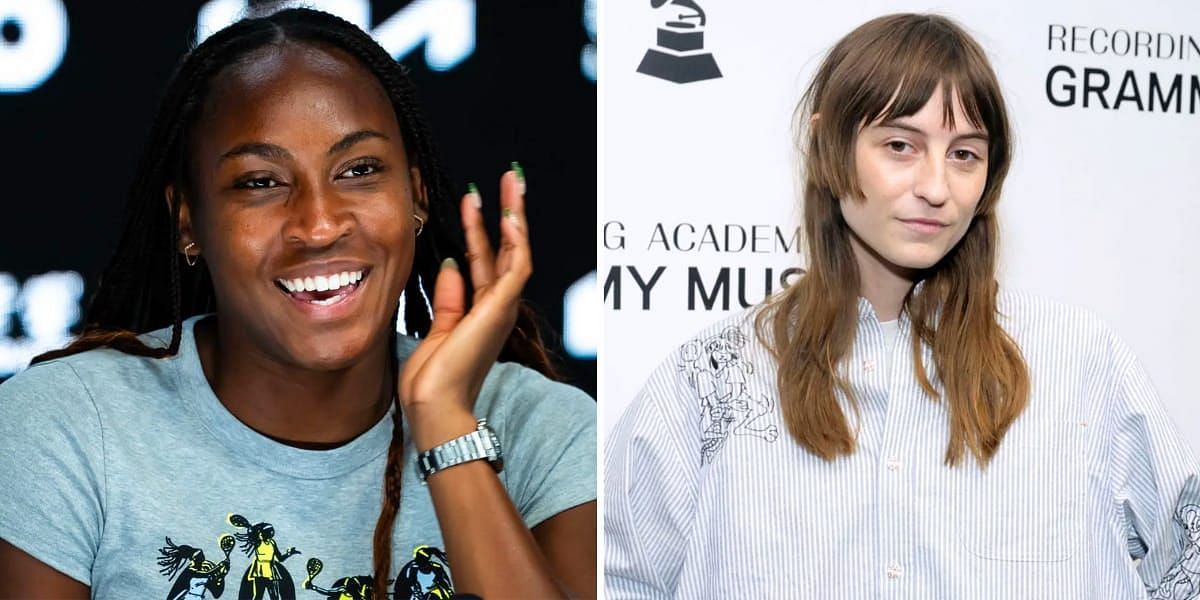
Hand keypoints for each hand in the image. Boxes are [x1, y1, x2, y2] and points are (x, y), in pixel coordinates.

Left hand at [400, 169, 530, 450]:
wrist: (434, 406)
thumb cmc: (433, 381)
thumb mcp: (437, 331)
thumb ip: (448, 299)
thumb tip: (451, 266)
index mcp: (482, 313)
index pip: (486, 262)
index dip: (481, 230)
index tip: (475, 200)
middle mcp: (497, 308)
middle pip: (507, 250)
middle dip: (507, 212)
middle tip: (509, 178)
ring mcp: (501, 308)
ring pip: (516, 251)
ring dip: (514, 215)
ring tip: (511, 182)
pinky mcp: (499, 310)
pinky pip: (515, 268)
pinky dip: (514, 240)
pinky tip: (508, 215)